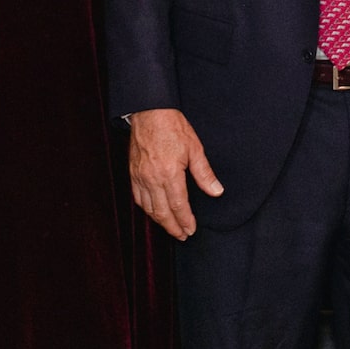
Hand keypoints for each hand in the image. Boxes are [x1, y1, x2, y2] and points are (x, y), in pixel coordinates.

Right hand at [129, 107, 220, 238]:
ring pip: (148, 208)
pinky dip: (146, 209)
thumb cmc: (173, 127)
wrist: (149, 112)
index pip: (178, 206)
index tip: (191, 230)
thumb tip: (216, 192)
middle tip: (182, 236)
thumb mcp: (195, 148)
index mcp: (169, 174)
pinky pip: (137, 197)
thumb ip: (204, 174)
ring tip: (170, 228)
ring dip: (159, 221)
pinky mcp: (133, 173)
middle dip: (172, 227)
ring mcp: (140, 177)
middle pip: (161, 212)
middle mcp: (152, 179)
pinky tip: (153, 212)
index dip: (185, 221)